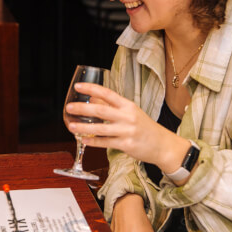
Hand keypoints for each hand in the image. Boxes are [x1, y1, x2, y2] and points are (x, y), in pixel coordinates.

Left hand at [65, 82, 186, 171]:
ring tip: (71, 126)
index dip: (92, 89)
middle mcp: (128, 117)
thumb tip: (93, 98)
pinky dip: (94, 142)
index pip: (108, 94)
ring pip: (101, 129)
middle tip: (68, 108)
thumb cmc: (144, 127)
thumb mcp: (130, 112)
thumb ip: (112, 106)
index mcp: (128, 105)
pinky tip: (84, 140)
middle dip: (82, 109)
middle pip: (101, 111)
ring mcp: (127, 131)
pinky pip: (106, 143)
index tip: (78, 87)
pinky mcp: (127, 145)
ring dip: (84, 127)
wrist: (162, 145)